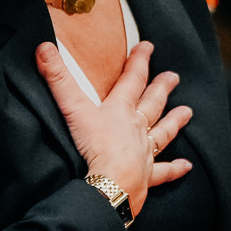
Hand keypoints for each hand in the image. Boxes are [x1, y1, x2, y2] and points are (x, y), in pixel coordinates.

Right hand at [36, 39, 191, 216]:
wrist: (111, 184)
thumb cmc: (95, 147)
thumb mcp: (73, 109)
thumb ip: (58, 79)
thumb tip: (43, 47)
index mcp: (120, 111)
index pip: (132, 80)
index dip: (139, 61)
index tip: (147, 46)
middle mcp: (136, 129)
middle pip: (152, 103)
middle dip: (161, 88)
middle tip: (173, 76)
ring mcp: (144, 153)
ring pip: (163, 133)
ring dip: (174, 121)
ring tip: (187, 112)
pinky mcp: (146, 177)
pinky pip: (163, 171)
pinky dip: (174, 169)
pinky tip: (186, 166)